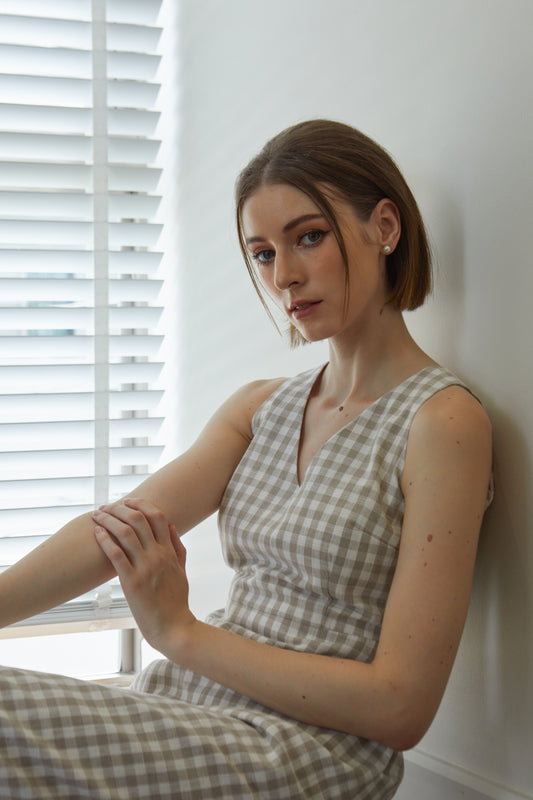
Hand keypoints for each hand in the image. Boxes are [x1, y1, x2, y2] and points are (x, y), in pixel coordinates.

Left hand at [92, 498, 195, 654]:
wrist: (172, 627)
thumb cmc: (177, 601)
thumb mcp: (182, 570)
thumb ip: (178, 547)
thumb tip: (172, 525)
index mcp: (170, 551)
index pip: (157, 516)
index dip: (141, 504)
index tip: (128, 500)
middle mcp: (158, 555)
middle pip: (138, 520)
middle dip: (120, 508)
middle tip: (107, 506)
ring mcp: (145, 567)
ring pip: (125, 533)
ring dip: (108, 520)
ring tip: (97, 515)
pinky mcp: (131, 582)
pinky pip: (116, 555)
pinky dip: (104, 540)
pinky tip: (97, 533)